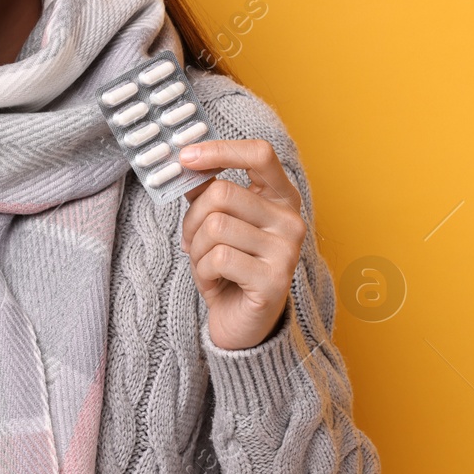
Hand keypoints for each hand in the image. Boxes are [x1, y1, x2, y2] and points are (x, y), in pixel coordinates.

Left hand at [178, 139, 306, 350]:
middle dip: (192, 219)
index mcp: (281, 197)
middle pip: (222, 193)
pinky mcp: (274, 280)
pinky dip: (203, 272)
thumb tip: (183, 161)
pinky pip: (219, 258)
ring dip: (195, 249)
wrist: (244, 323)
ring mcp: (286, 251)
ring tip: (205, 265)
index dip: (220, 150)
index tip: (184, 157)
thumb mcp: (218, 223)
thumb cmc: (230, 267)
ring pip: (215, 227)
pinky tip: (213, 282)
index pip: (260, 154)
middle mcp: (291, 220)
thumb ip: (206, 191)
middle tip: (189, 240)